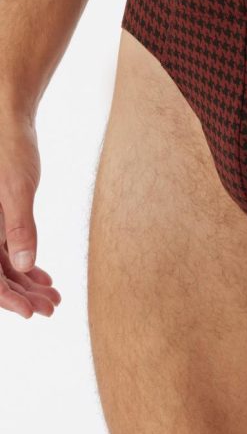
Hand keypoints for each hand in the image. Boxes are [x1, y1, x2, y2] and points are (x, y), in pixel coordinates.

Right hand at [0, 114, 60, 317]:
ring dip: (26, 283)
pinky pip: (6, 251)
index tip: (30, 313)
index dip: (7, 298)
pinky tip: (45, 277)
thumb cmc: (9, 148)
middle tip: (51, 308)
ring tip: (54, 297)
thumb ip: (20, 226)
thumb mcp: (17, 188)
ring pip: (2, 265)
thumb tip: (25, 265)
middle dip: (21, 295)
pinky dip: (25, 264)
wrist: (7, 121)